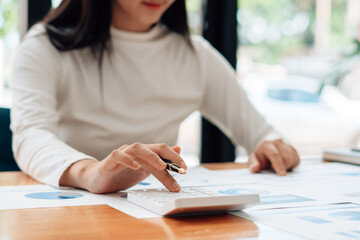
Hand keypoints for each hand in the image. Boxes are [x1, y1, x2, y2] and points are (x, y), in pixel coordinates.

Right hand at [60, 143, 186, 192]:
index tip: (185, 170)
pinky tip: (136, 167)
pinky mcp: (109, 161)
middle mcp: (135, 151)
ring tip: (161, 166)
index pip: (164, 151)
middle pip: (154, 148)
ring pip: (138, 148)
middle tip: (179, 169)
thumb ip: (161, 163)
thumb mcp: (145, 171)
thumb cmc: (122, 174)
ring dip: (151, 156)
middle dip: (169, 157)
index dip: (175, 159)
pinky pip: (118, 155)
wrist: (97, 179)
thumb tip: (178, 150)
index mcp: (146, 154)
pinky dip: (127, 159)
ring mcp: (123, 154)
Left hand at [248, 139, 299, 174]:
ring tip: (278, 166)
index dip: (279, 165)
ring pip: (293, 158)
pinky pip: (296, 160)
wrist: (266, 148)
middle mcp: (278, 142)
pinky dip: (291, 165)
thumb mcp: (253, 160)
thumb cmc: (260, 156)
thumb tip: (255, 168)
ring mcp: (287, 145)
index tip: (282, 174)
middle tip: (274, 169)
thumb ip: (253, 164)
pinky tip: (284, 165)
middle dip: (283, 167)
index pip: (274, 154)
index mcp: (266, 144)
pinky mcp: (293, 150)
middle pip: (286, 157)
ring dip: (287, 166)